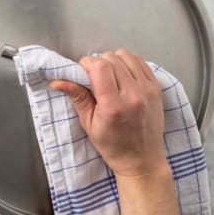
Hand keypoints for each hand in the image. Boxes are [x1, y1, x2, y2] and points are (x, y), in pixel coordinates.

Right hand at [50, 49, 167, 177]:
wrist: (142, 159)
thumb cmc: (113, 146)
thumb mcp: (89, 124)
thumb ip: (77, 97)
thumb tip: (57, 81)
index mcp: (113, 105)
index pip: (100, 67)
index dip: (87, 63)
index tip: (82, 72)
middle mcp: (133, 94)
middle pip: (112, 59)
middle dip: (98, 63)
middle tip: (94, 78)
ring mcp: (148, 89)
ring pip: (126, 56)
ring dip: (114, 61)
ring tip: (109, 76)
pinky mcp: (156, 87)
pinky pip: (140, 61)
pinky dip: (128, 63)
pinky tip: (123, 76)